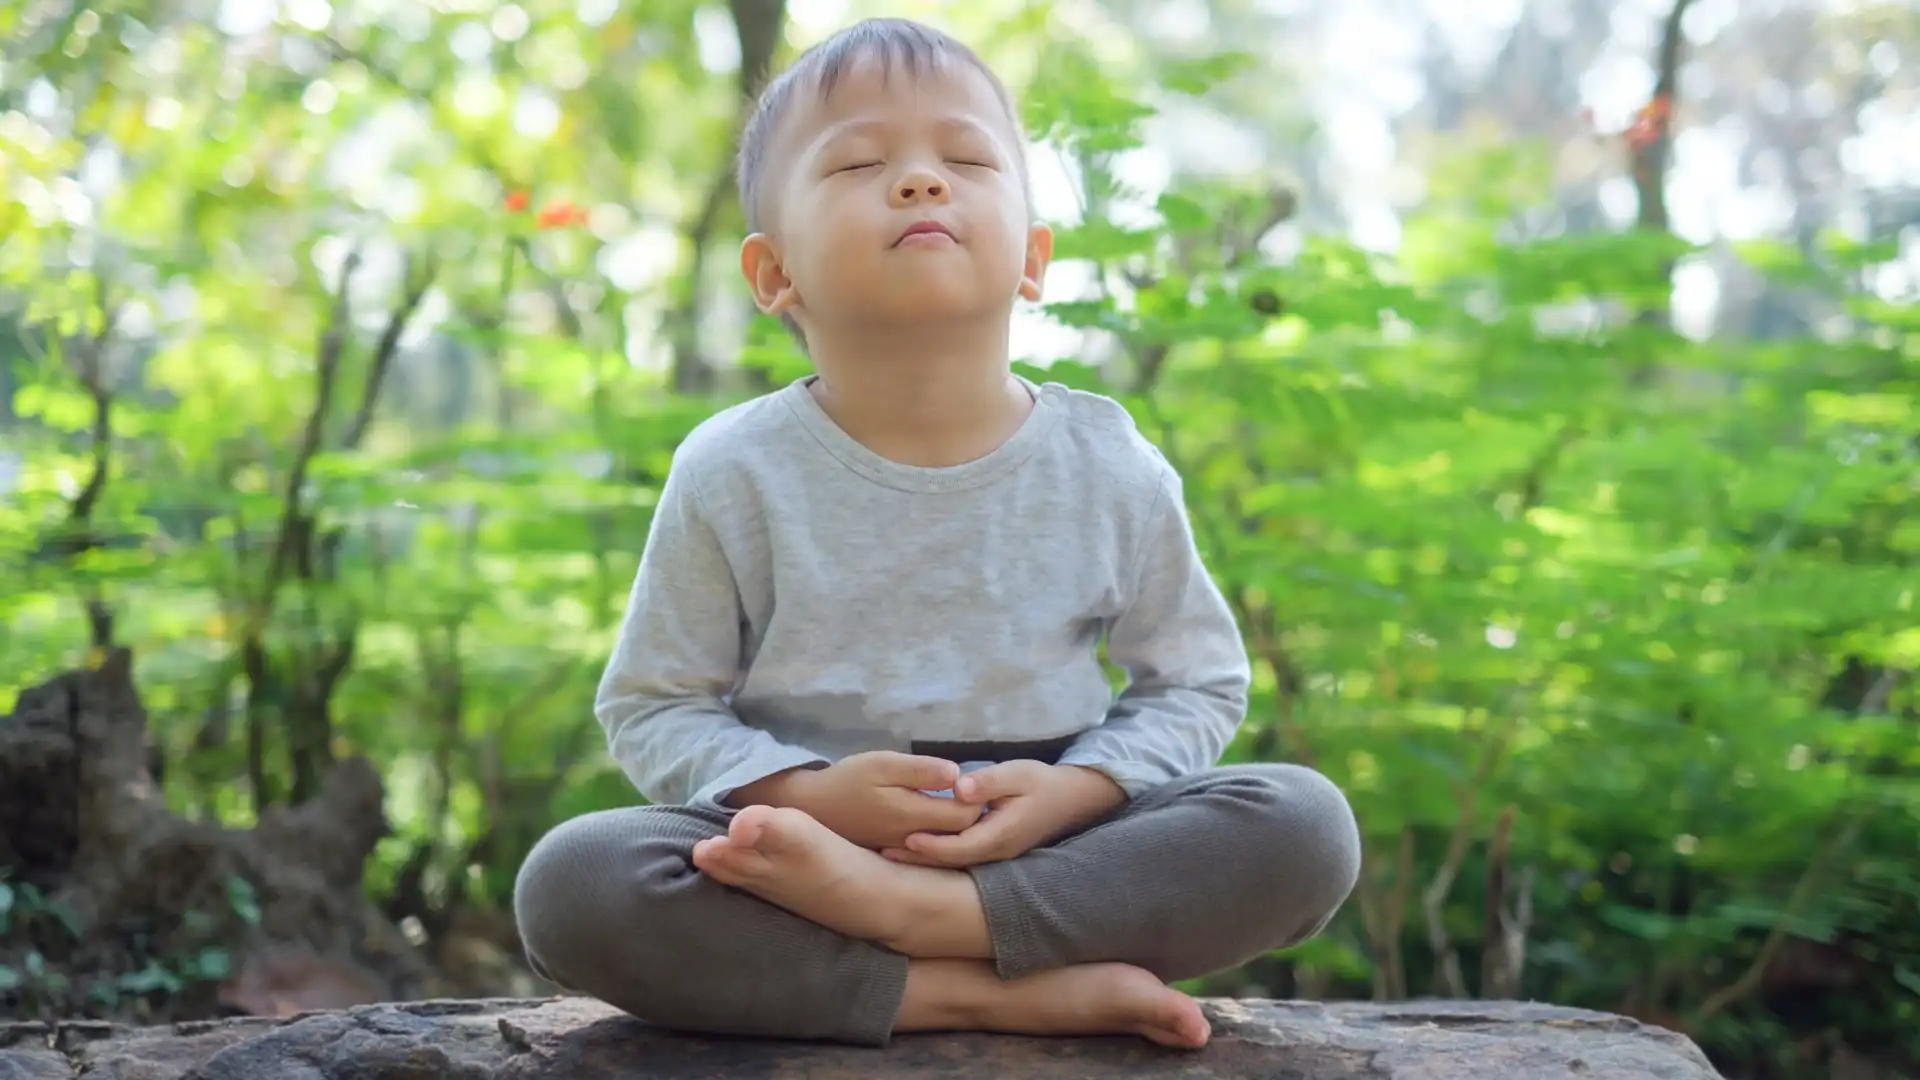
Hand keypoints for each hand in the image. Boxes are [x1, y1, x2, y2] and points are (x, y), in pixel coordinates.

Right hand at [725, 751, 983, 850]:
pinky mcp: (900, 856)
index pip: (966, 815)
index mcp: (912, 815)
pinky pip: (933, 851)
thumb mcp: (882, 764)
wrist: (812, 810)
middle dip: (973, 813)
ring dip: (959, 827)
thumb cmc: (848, 780)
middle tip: (972, 791)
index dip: (977, 797)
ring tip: (956, 803)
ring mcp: (908, 852)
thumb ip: (920, 770)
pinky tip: (938, 819)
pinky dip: (943, 837)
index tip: (972, 780)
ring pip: (949, 845)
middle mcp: (915, 841)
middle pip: (962, 834)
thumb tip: (957, 773)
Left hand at [880, 761, 1126, 868]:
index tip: (905, 837)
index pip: (961, 847)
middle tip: (883, 851)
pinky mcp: (993, 850)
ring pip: (955, 862)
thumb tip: (958, 790)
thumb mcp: (1018, 773)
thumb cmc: (1043, 782)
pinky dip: (938, 853)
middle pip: (952, 862)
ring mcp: (996, 854)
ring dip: (924, 858)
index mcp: (1002, 834)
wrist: (1072, 799)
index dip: (932, 845)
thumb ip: (988, 782)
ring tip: (890, 852)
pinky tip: (916, 846)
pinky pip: (962, 857)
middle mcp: (997, 851)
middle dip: (918, 858)